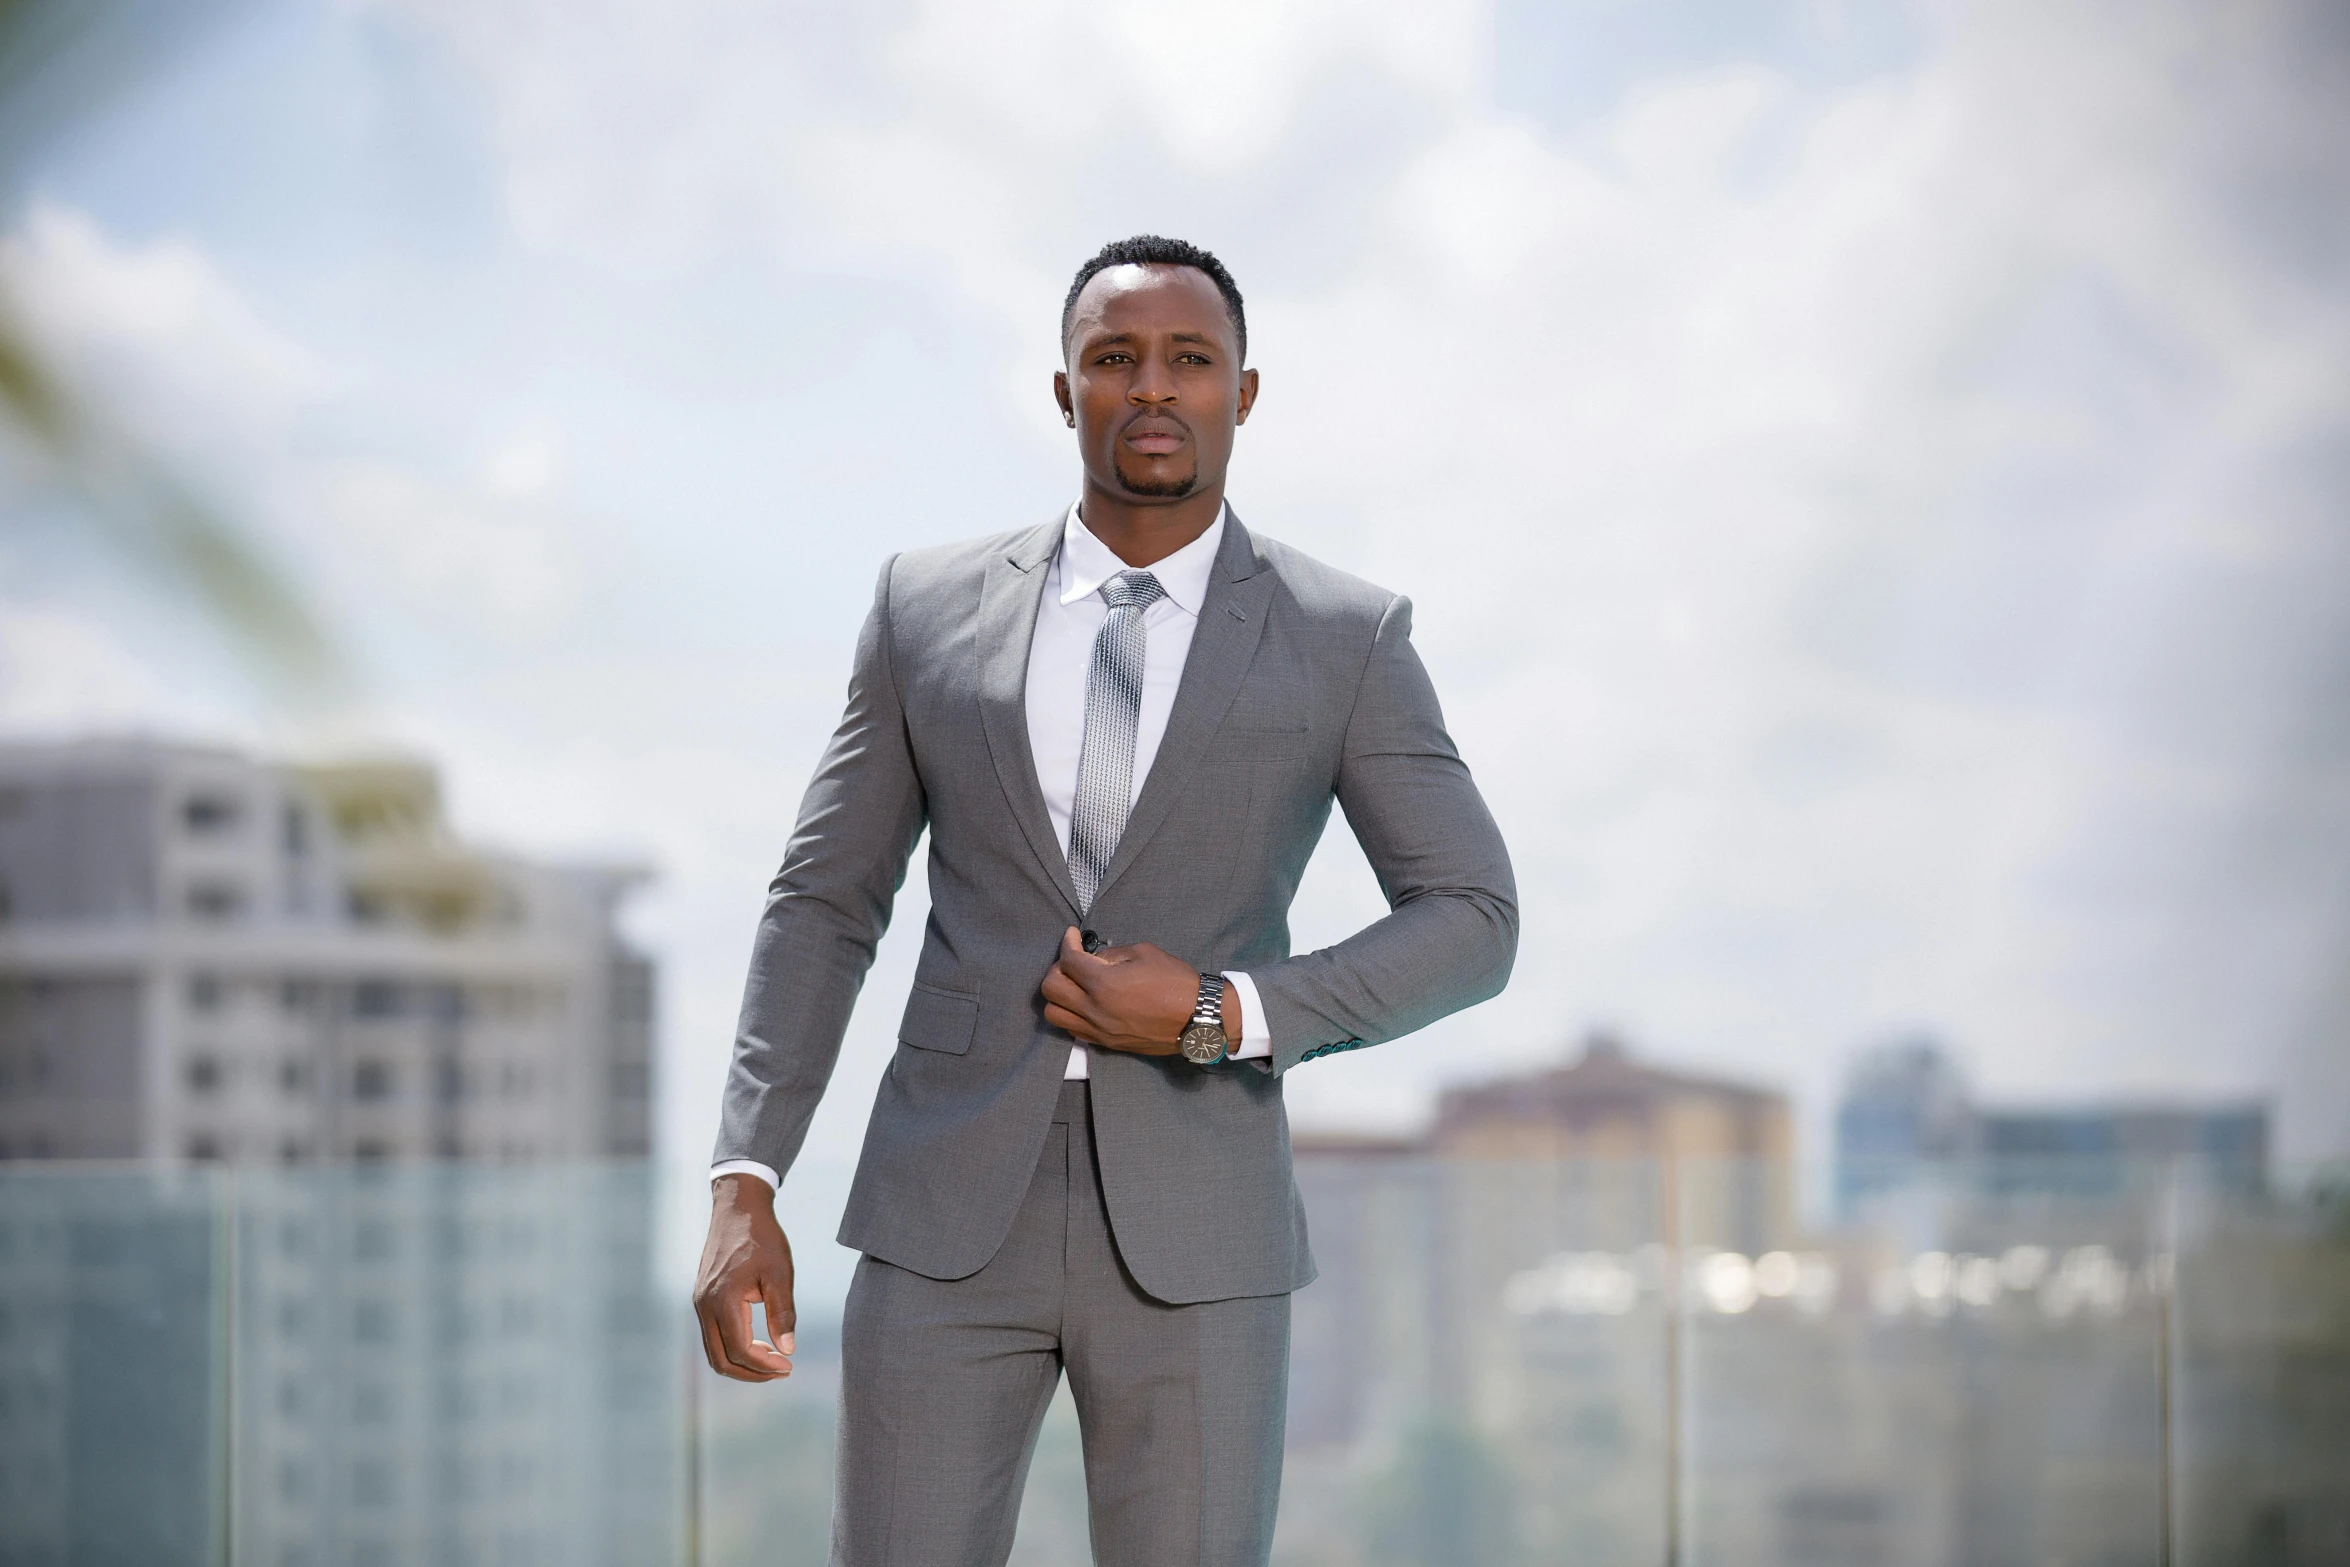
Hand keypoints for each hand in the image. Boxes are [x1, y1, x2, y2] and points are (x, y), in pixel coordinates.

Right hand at [693, 1174, 795, 1382]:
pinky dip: (732, 1348)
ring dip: (741, 1363)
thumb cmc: (762, 1238)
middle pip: (721, 1359)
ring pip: (714, 1351)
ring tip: (772, 1361)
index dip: (764, 1365)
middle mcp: (704, 1306)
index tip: (789, 1366)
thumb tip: (787, 1350)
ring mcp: (700, 1303)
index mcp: (723, 1300)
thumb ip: (782, 1313)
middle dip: (751, 1373)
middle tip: (781, 1371)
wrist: (737, 1209)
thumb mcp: (780, 1273)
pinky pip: (712, 1335)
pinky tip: (758, 1343)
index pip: (740, 1350)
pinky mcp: (702, 1299)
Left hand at [1039, 927, 1240, 1053]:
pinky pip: (1072, 1029)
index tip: (1073, 936)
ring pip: (1054, 1014)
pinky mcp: (1105, 1042)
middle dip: (1057, 968)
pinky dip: (1071, 1013)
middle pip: (1050, 988)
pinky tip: (1086, 1003)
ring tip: (1075, 985)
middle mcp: (1094, 1009)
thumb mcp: (1144, 953)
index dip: (1068, 942)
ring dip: (1059, 995)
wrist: (1197, 1018)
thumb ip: (1111, 954)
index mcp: (1104, 984)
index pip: (1068, 961)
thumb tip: (1093, 959)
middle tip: (1073, 960)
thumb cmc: (1175, 981)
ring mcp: (1098, 1029)